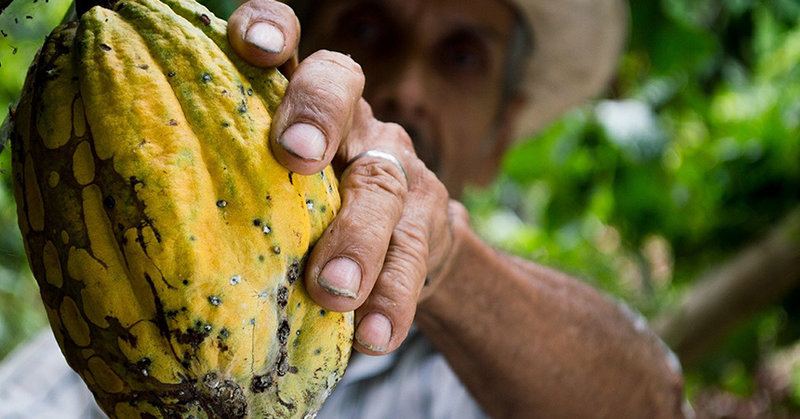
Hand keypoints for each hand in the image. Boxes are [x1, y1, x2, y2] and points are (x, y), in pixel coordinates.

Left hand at [228, 0, 461, 354]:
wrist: (403, 246)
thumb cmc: (308, 215)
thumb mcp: (270, 188)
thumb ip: (230, 184)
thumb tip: (127, 229)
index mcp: (300, 103)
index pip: (289, 42)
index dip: (272, 28)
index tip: (251, 46)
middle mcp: (351, 120)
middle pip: (342, 88)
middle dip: (317, 115)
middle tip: (294, 156)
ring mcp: (395, 167)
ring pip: (382, 183)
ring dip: (357, 238)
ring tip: (334, 291)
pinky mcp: (428, 221)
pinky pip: (413, 257)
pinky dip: (392, 298)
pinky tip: (375, 337)